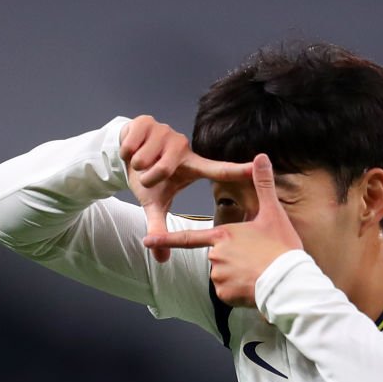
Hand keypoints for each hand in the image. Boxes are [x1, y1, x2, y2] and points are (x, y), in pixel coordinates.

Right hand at [119, 115, 252, 261]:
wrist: (124, 154)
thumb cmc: (147, 178)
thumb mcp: (154, 204)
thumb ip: (160, 228)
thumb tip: (162, 260)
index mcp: (191, 165)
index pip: (217, 169)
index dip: (237, 169)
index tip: (258, 166)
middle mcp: (183, 146)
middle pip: (163, 170)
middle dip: (149, 177)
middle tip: (148, 176)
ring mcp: (166, 131)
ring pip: (146, 159)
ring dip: (137, 165)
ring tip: (140, 161)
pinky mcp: (147, 121)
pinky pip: (133, 146)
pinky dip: (127, 152)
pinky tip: (131, 149)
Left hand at [143, 154, 302, 304]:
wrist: (288, 281)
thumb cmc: (281, 248)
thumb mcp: (273, 214)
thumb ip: (263, 185)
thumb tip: (260, 156)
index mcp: (222, 234)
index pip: (188, 237)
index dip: (166, 239)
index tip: (147, 242)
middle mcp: (215, 255)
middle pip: (217, 257)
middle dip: (234, 260)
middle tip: (256, 260)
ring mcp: (218, 275)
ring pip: (223, 276)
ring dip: (237, 276)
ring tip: (257, 273)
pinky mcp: (225, 294)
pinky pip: (228, 292)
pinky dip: (239, 292)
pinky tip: (253, 287)